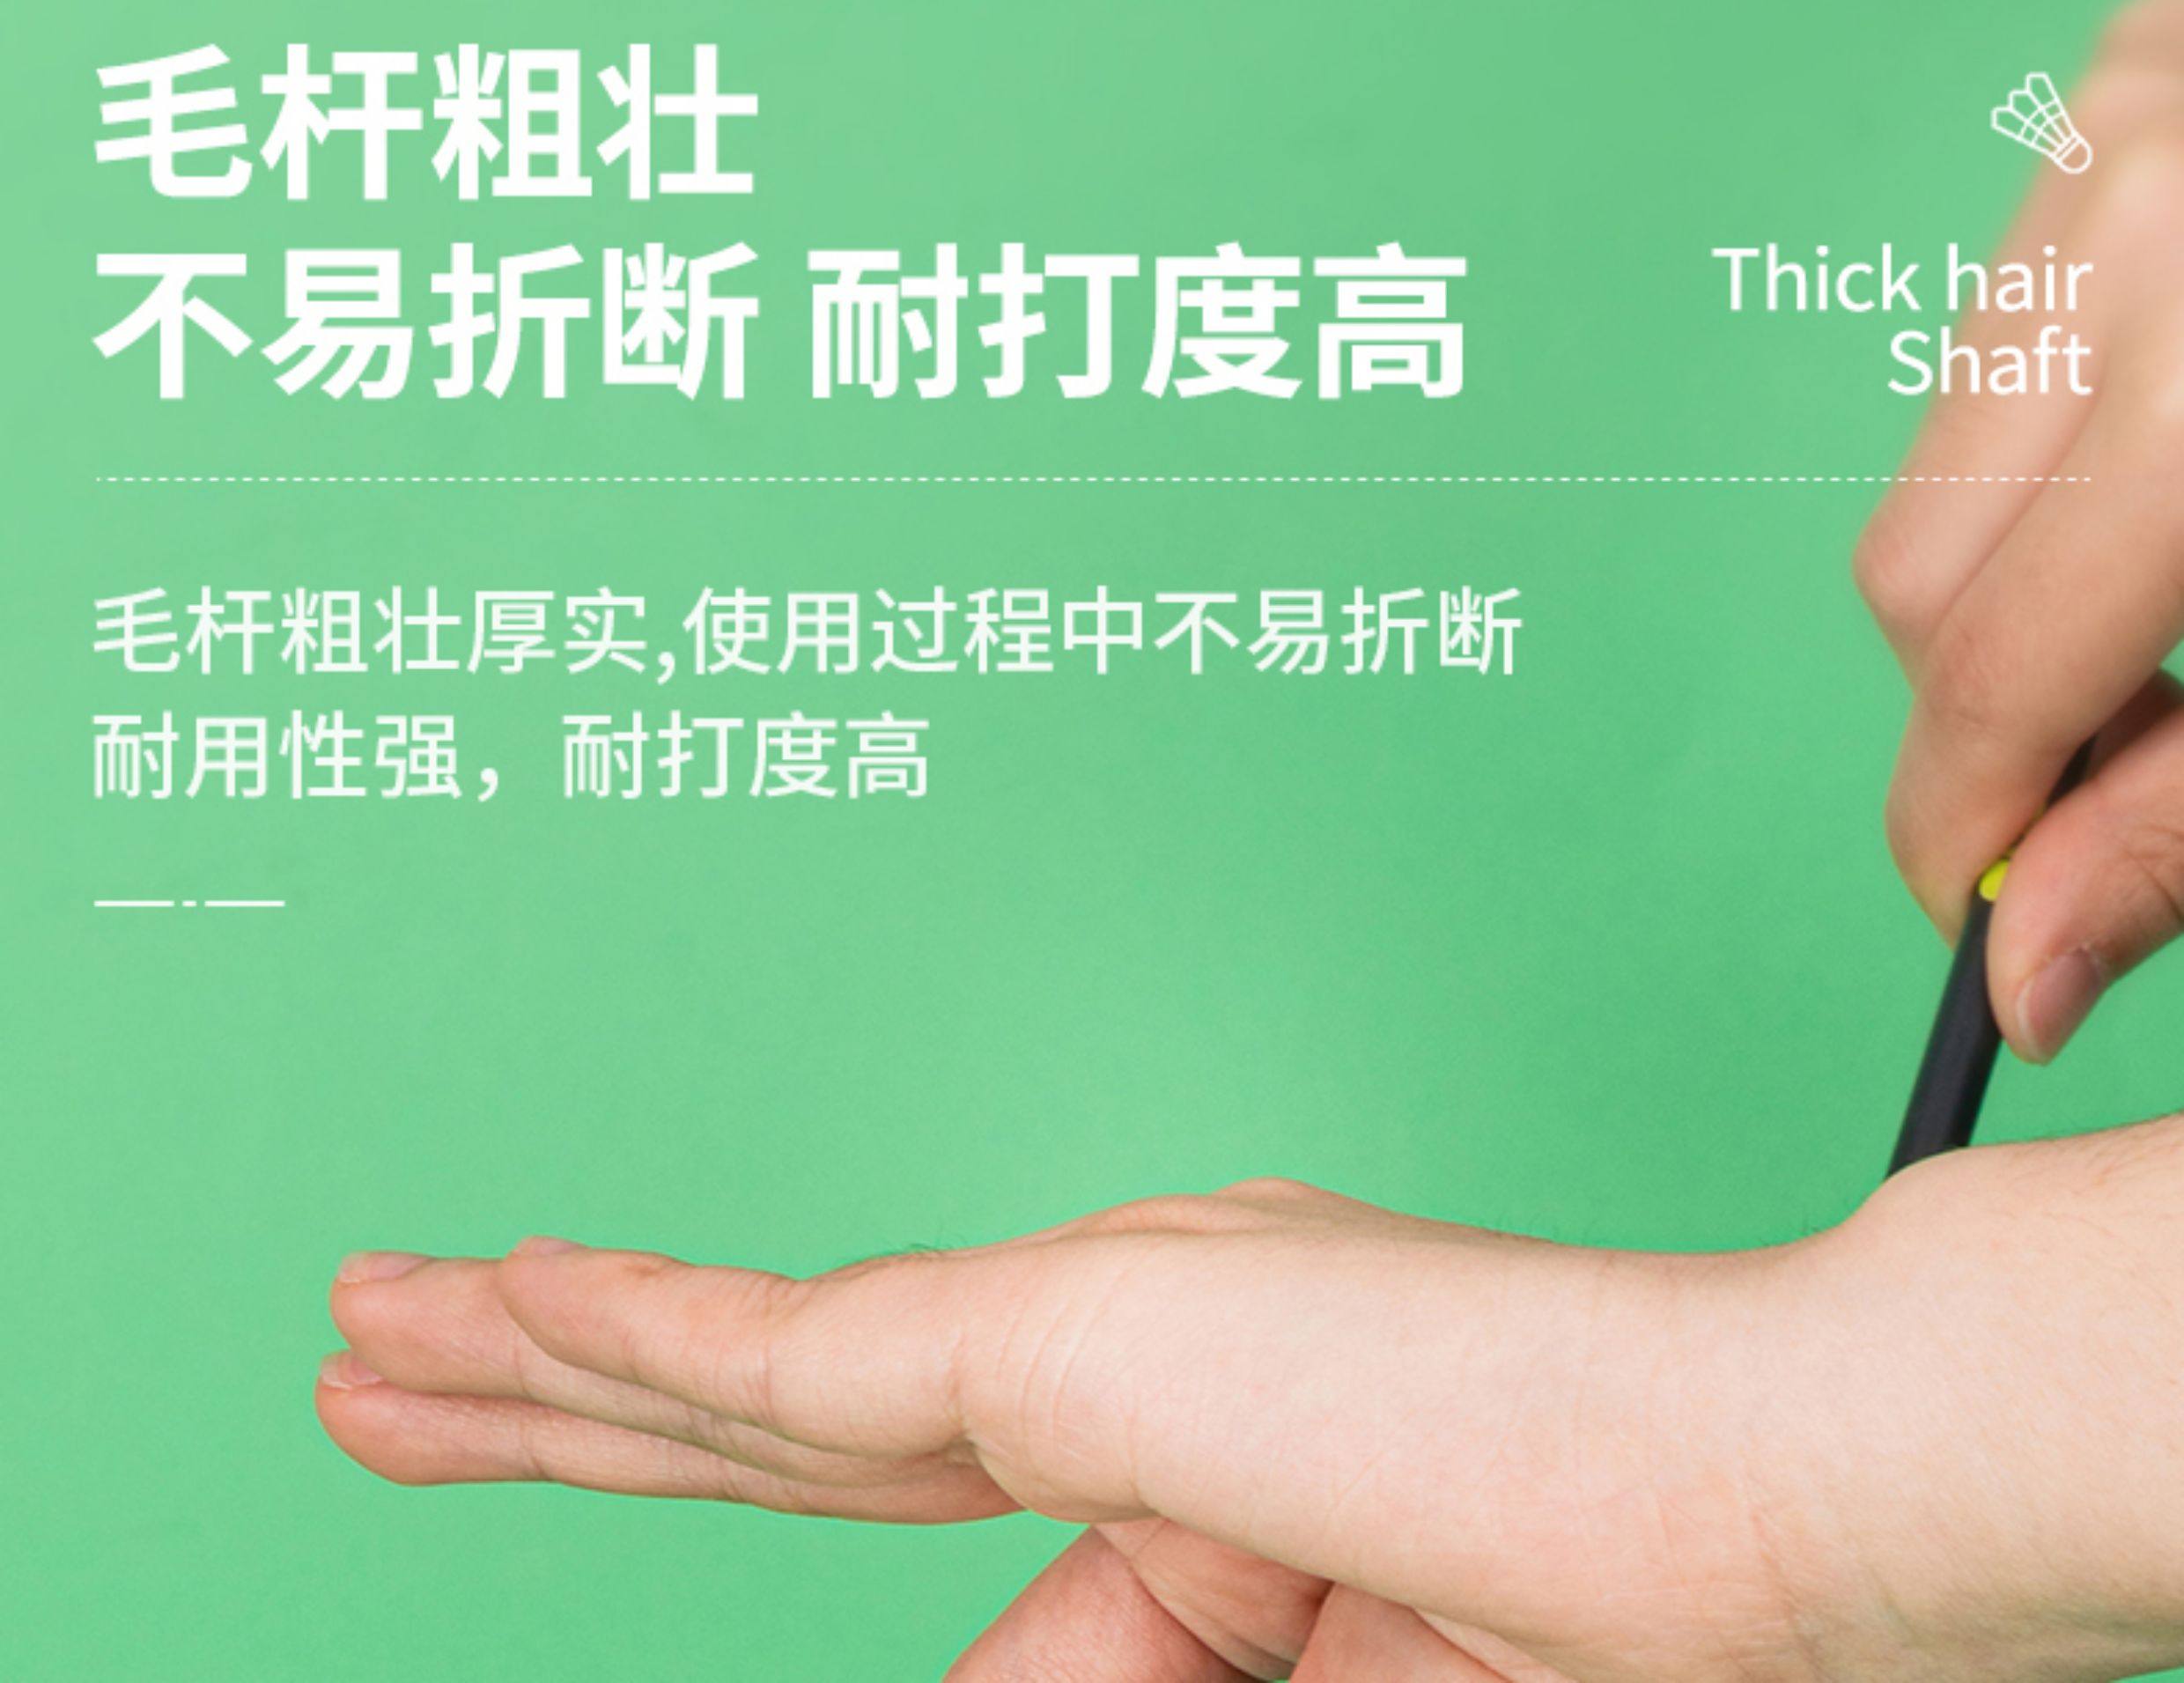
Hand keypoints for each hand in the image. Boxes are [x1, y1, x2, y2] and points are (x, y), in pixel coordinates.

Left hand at [317, 1137, 2183, 1680]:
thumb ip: (1118, 1657)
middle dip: (547, 1378)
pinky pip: (817, 1350)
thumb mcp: (1298, 1663)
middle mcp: (1116, 1325)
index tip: (546, 1408)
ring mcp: (1101, 1310)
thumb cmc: (1598, 1592)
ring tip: (378, 1332)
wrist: (1749, 1501)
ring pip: (748, 1355)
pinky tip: (519, 1303)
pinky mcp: (1091, 1327)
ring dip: (540, 1353)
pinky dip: (652, 1329)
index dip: (688, 1433)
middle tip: (381, 1342)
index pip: (864, 1447)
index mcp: (1170, 1409)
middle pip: (759, 1379)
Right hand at [1856, 0, 2183, 1067]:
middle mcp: (2124, 235)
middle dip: (1991, 705)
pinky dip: (2082, 407)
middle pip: (1916, 565)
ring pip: (1951, 434)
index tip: (1981, 919)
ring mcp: (2104, 125)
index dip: (1961, 833)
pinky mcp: (2113, 69)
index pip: (1985, 674)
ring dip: (2036, 551)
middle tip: (2131, 755)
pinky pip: (2015, 300)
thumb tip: (2019, 966)